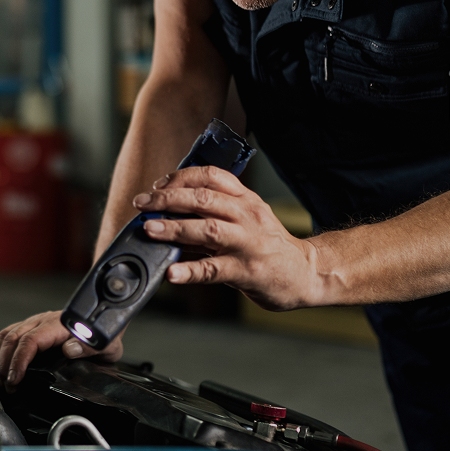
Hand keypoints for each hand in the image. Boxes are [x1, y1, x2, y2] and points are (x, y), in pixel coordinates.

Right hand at [0, 310, 122, 390]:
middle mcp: (43, 321)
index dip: (19, 360)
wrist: (104, 318)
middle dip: (4, 364)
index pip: (31, 340)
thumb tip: (70, 349)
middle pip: (13, 338)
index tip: (14, 378)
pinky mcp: (30, 326)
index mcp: (59, 325)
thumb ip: (90, 346)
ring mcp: (35, 322)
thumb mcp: (106, 344)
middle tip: (7, 386)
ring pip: (6, 335)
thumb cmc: (104, 334)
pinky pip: (7, 334)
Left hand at [134, 166, 325, 310]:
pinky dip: (191, 271)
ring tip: (149, 229)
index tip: (158, 186)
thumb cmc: (270, 246)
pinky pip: (215, 270)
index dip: (180, 178)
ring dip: (174, 228)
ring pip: (207, 229)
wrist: (307, 274)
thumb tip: (169, 214)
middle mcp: (247, 216)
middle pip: (203, 199)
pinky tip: (173, 273)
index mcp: (245, 200)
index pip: (211, 176)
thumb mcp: (247, 219)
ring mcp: (247, 243)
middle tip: (142, 205)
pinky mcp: (247, 271)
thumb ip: (213, 215)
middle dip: (167, 199)